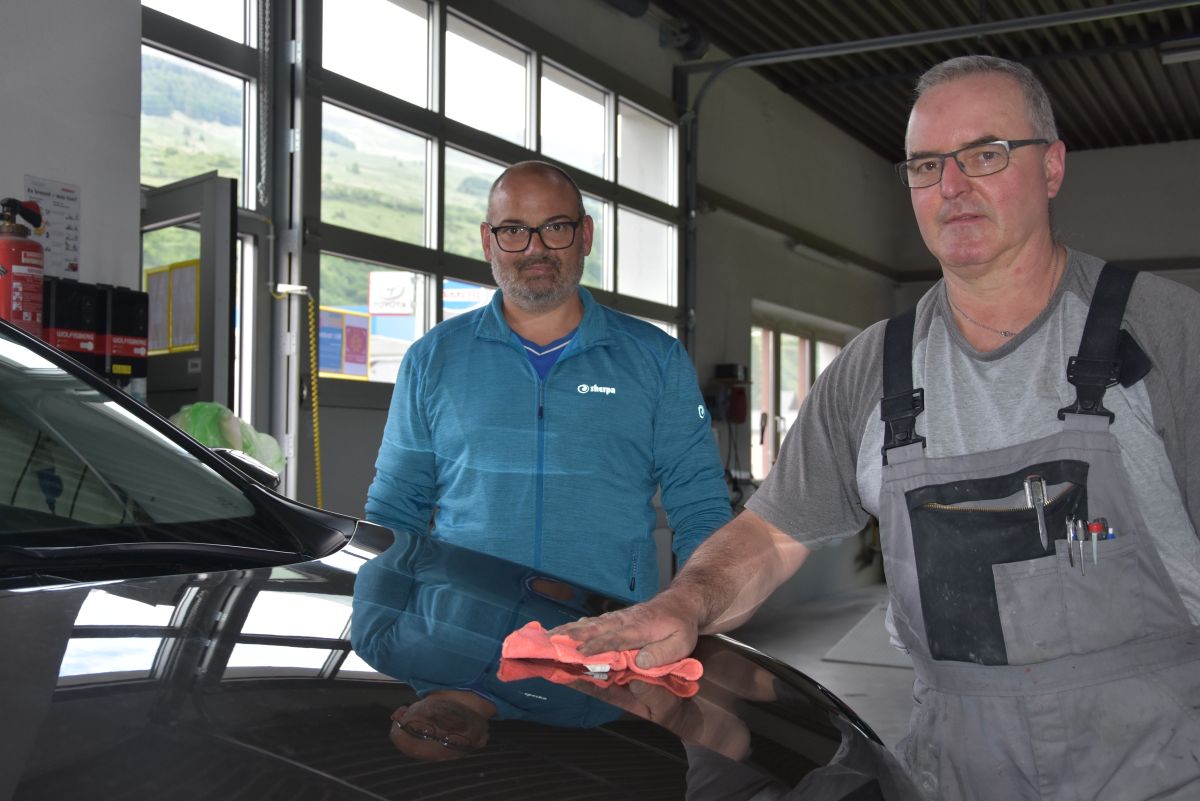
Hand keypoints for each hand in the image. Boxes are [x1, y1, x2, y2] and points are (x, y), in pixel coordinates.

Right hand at [551, 592, 700, 668]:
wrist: (681, 603)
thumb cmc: (682, 626)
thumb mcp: (682, 642)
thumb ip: (662, 653)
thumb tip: (640, 662)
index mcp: (639, 629)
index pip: (615, 638)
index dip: (598, 645)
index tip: (580, 651)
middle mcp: (624, 621)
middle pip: (595, 628)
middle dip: (572, 634)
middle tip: (550, 639)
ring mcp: (619, 619)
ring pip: (591, 623)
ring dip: (569, 629)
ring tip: (550, 634)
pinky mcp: (617, 619)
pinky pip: (594, 622)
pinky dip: (577, 625)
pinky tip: (566, 629)